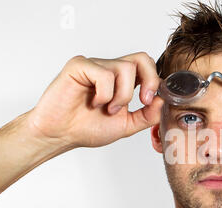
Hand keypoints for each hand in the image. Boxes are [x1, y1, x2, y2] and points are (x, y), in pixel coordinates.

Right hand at [27, 52, 163, 147]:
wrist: (60, 135)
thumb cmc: (87, 128)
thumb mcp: (126, 125)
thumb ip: (147, 115)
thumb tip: (161, 100)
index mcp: (123, 81)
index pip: (148, 67)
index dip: (156, 83)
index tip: (150, 103)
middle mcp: (110, 69)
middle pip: (142, 58)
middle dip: (149, 80)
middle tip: (142, 102)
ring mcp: (95, 66)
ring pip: (125, 68)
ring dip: (122, 95)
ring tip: (108, 109)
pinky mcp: (79, 66)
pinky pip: (104, 74)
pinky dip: (104, 94)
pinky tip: (95, 103)